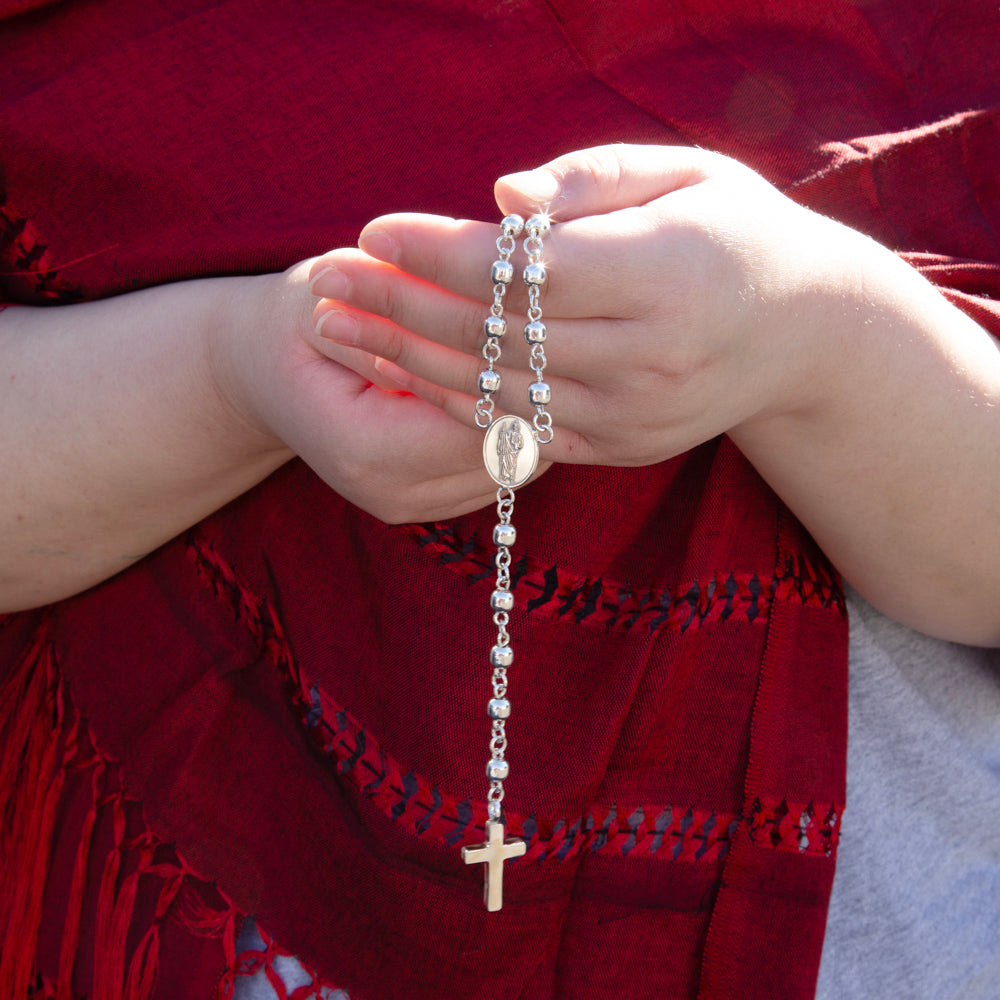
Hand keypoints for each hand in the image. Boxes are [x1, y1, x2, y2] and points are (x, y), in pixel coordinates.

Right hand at [211, 260, 525, 524]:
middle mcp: (394, 494)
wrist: (267, 376)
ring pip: (517, 466)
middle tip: (562, 337)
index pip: (480, 421)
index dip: (520, 375)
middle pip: (509, 452)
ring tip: (546, 356)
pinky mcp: (435, 504)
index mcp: (365, 449)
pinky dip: (518, 429)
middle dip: (539, 396)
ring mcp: (416, 508)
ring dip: (536, 415)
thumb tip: (467, 320)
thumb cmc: (300, 324)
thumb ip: (390, 312)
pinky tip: (521, 384)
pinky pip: (503, 469)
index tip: (543, 325)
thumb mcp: (331, 298)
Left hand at [308, 144, 860, 468]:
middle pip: (497, 336)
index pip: (524, 271)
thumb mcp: (689, 173)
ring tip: (337, 330)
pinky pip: (519, 431)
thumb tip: (500, 205)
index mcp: (666, 275)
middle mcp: (649, 357)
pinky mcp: (622, 448)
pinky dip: (456, 402)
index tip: (372, 232)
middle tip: (326, 283)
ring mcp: (635, 415)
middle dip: (400, 307)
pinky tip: (402, 373)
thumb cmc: (739, 233)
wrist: (805, 333)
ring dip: (408, 361)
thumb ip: (592, 182)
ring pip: (497, 391)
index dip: (438, 253)